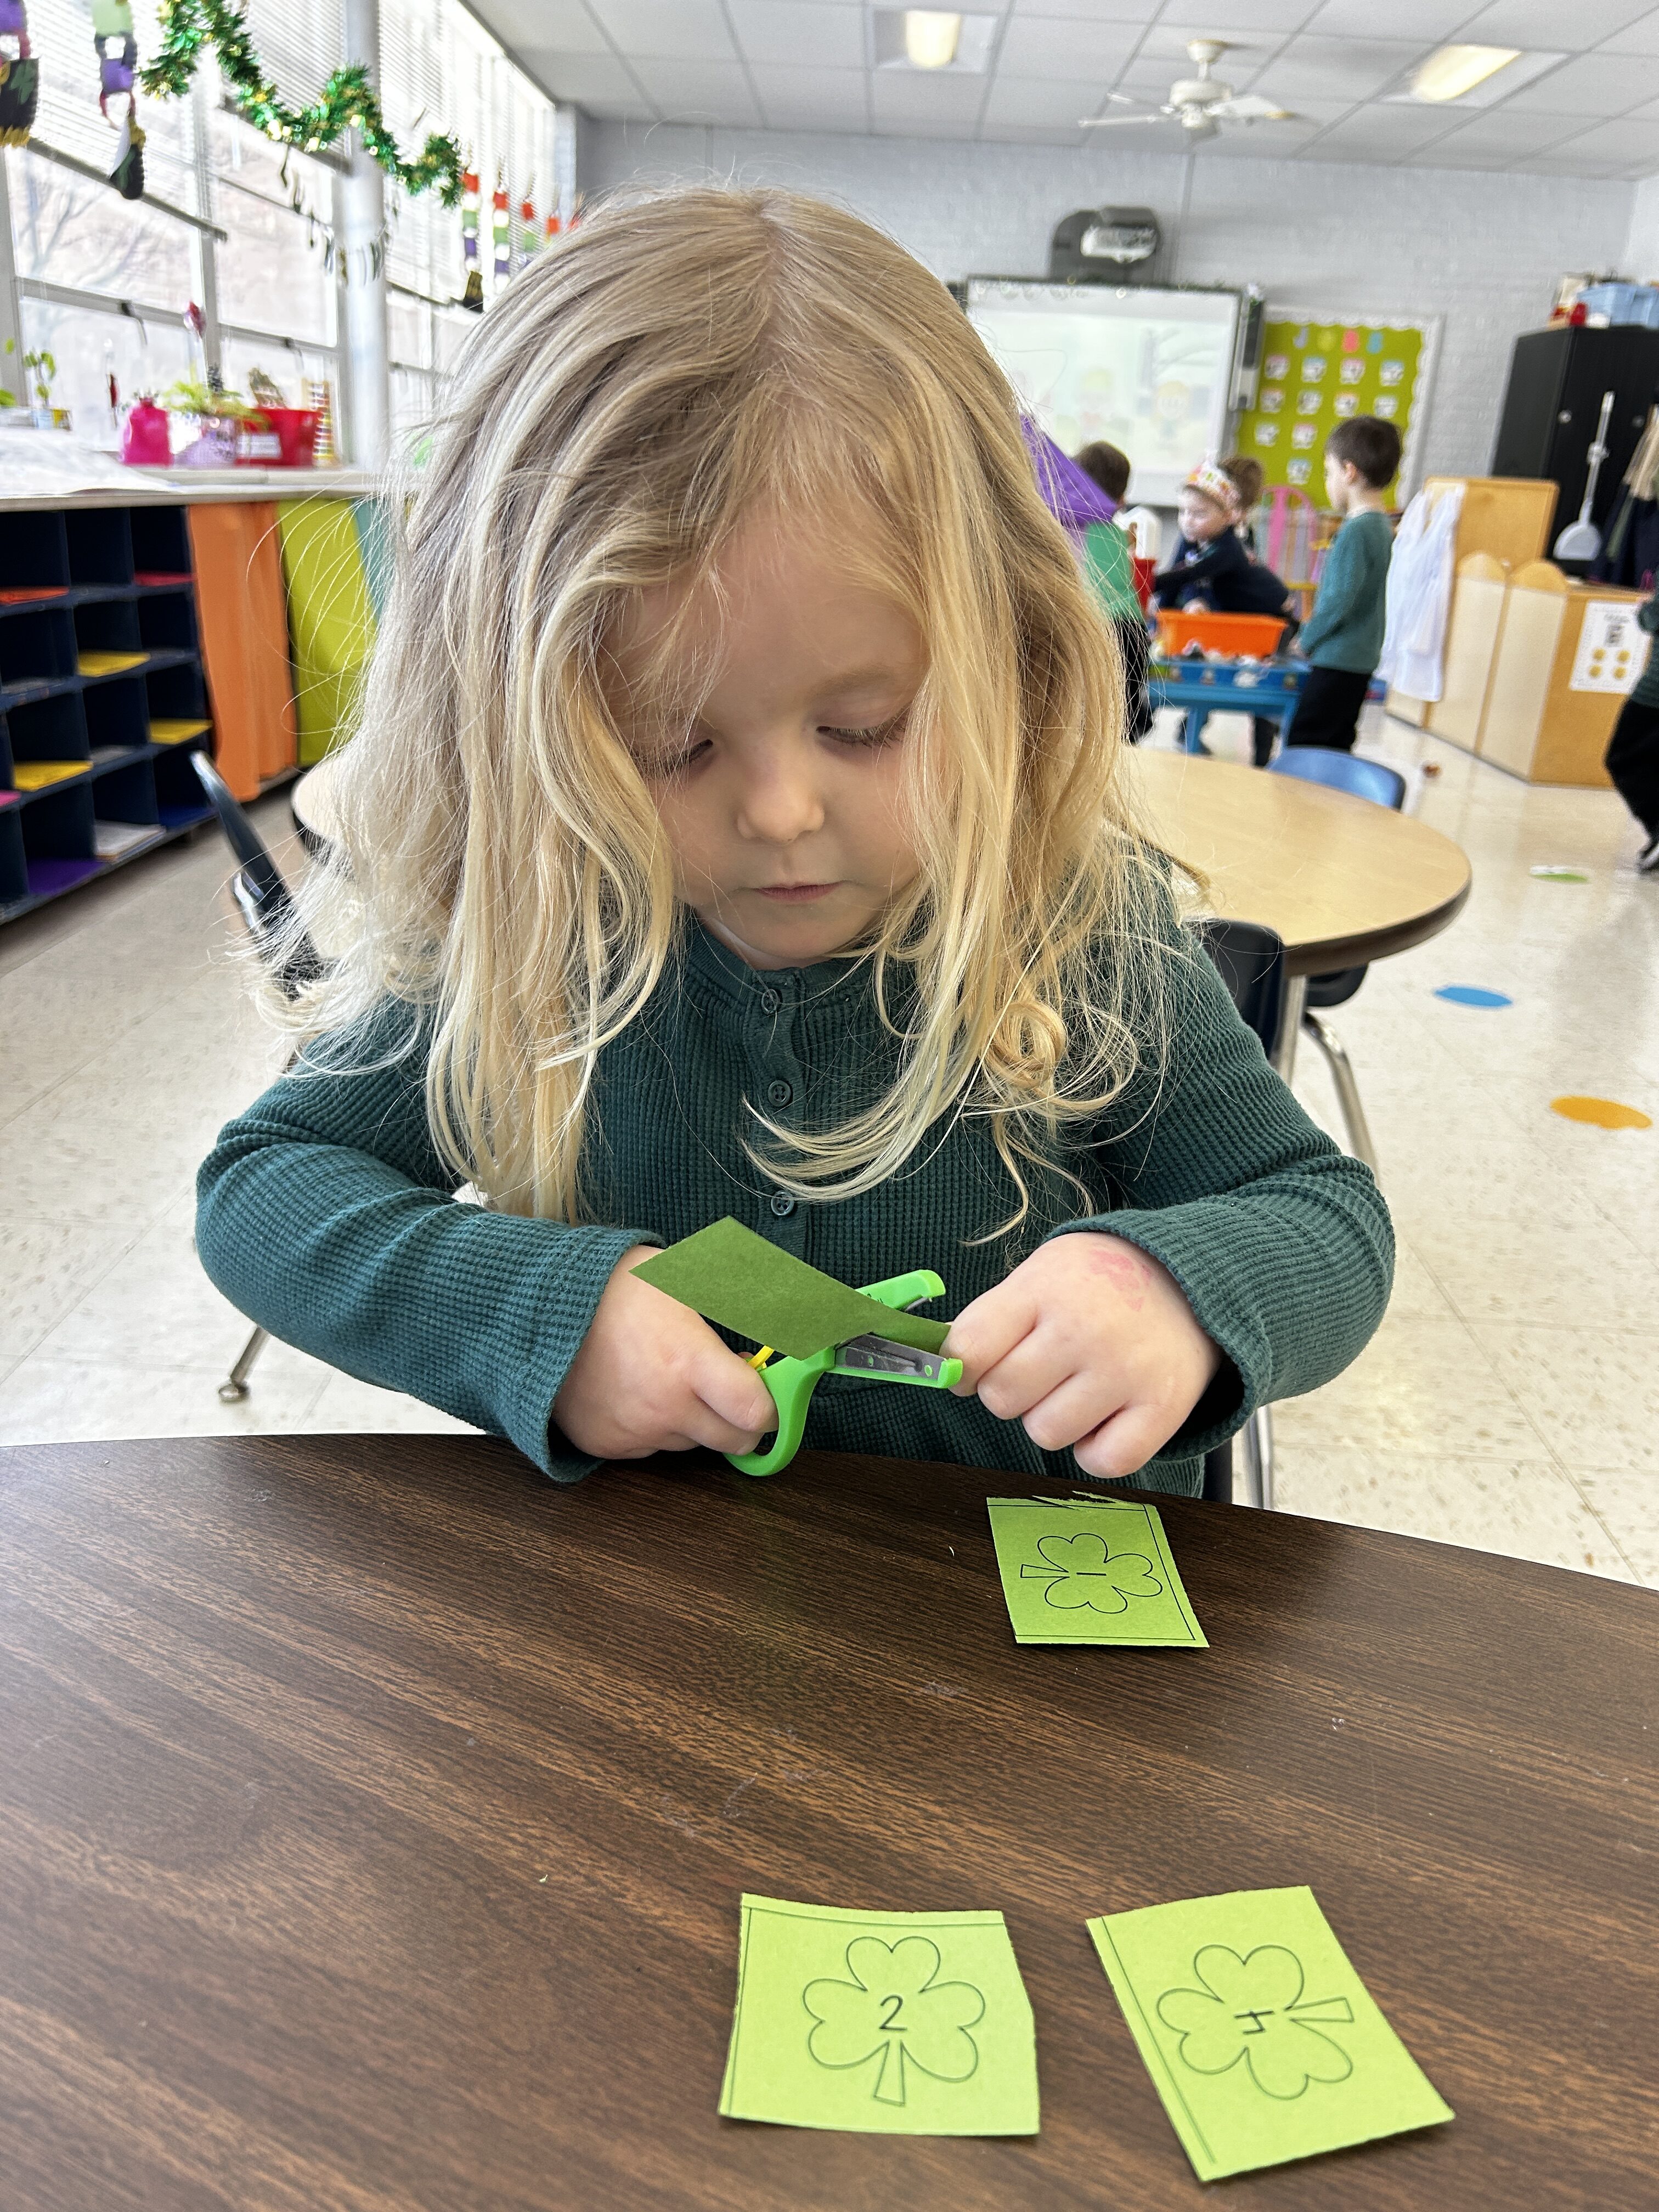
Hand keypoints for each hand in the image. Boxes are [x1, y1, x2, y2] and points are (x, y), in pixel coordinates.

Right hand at [554, 1246, 774, 1459]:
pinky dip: (651, 1426)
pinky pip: (649, 1447)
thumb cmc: (614, 1286)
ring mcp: (634, 1431)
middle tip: (726, 1389)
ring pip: (690, 1442)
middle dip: (740, 1418)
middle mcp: (664, 1406)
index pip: (756, 1413)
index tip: (767, 1391)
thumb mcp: (685, 1276)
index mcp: (688, 1362)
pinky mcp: (605, 1444)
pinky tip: (633, 1389)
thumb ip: (741, 1300)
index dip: (770, 1405)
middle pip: (733, 1441)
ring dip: (691, 1420)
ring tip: (664, 1376)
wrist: (537, 1306)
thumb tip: (796, 1308)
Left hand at [945, 1233, 1222, 1479]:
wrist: (1194, 1280)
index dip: (961, 1368)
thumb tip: (947, 1373)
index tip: (977, 1367)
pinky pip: (1102, 1461)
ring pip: (1045, 1434)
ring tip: (1079, 1385)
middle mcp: (1084, 1329)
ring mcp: (1126, 1370)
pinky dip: (1097, 1448)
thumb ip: (992, 1320)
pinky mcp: (1163, 1408)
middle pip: (1002, 1398)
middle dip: (1011, 1392)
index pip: (969, 1348)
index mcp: (1045, 1288)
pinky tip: (1107, 1414)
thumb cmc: (1100, 1284)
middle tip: (1041, 1370)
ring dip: (1053, 1419)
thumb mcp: (1042, 1274)